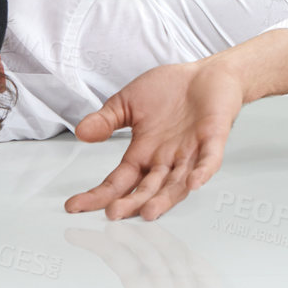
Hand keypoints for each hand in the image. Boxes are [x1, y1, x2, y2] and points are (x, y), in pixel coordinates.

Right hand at [64, 60, 243, 220]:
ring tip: (147, 212)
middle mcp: (166, 159)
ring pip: (176, 184)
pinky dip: (202, 172)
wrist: (204, 74)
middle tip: (113, 213)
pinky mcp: (212, 139)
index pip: (119, 180)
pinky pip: (208, 160)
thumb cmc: (169, 90)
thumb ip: (106, 120)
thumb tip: (80, 132)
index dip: (98, 193)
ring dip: (163, 199)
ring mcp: (190, 153)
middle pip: (146, 188)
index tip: (75, 205)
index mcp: (144, 152)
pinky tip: (193, 183)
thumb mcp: (127, 102)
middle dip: (131, 202)